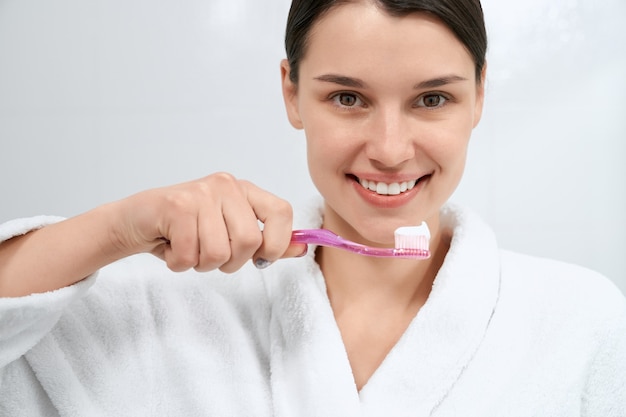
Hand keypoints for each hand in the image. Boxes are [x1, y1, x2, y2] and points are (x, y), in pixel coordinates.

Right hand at [111, 173, 304, 272]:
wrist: (135, 221)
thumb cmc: (185, 229)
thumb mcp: (230, 233)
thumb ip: (267, 242)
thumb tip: (303, 248)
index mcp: (244, 190)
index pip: (282, 211)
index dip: (277, 243)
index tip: (261, 258)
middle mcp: (225, 185)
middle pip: (249, 241)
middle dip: (230, 262)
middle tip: (210, 255)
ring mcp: (200, 193)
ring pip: (219, 252)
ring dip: (201, 264)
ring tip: (188, 248)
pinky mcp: (176, 206)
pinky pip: (190, 255)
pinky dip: (179, 263)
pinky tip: (171, 247)